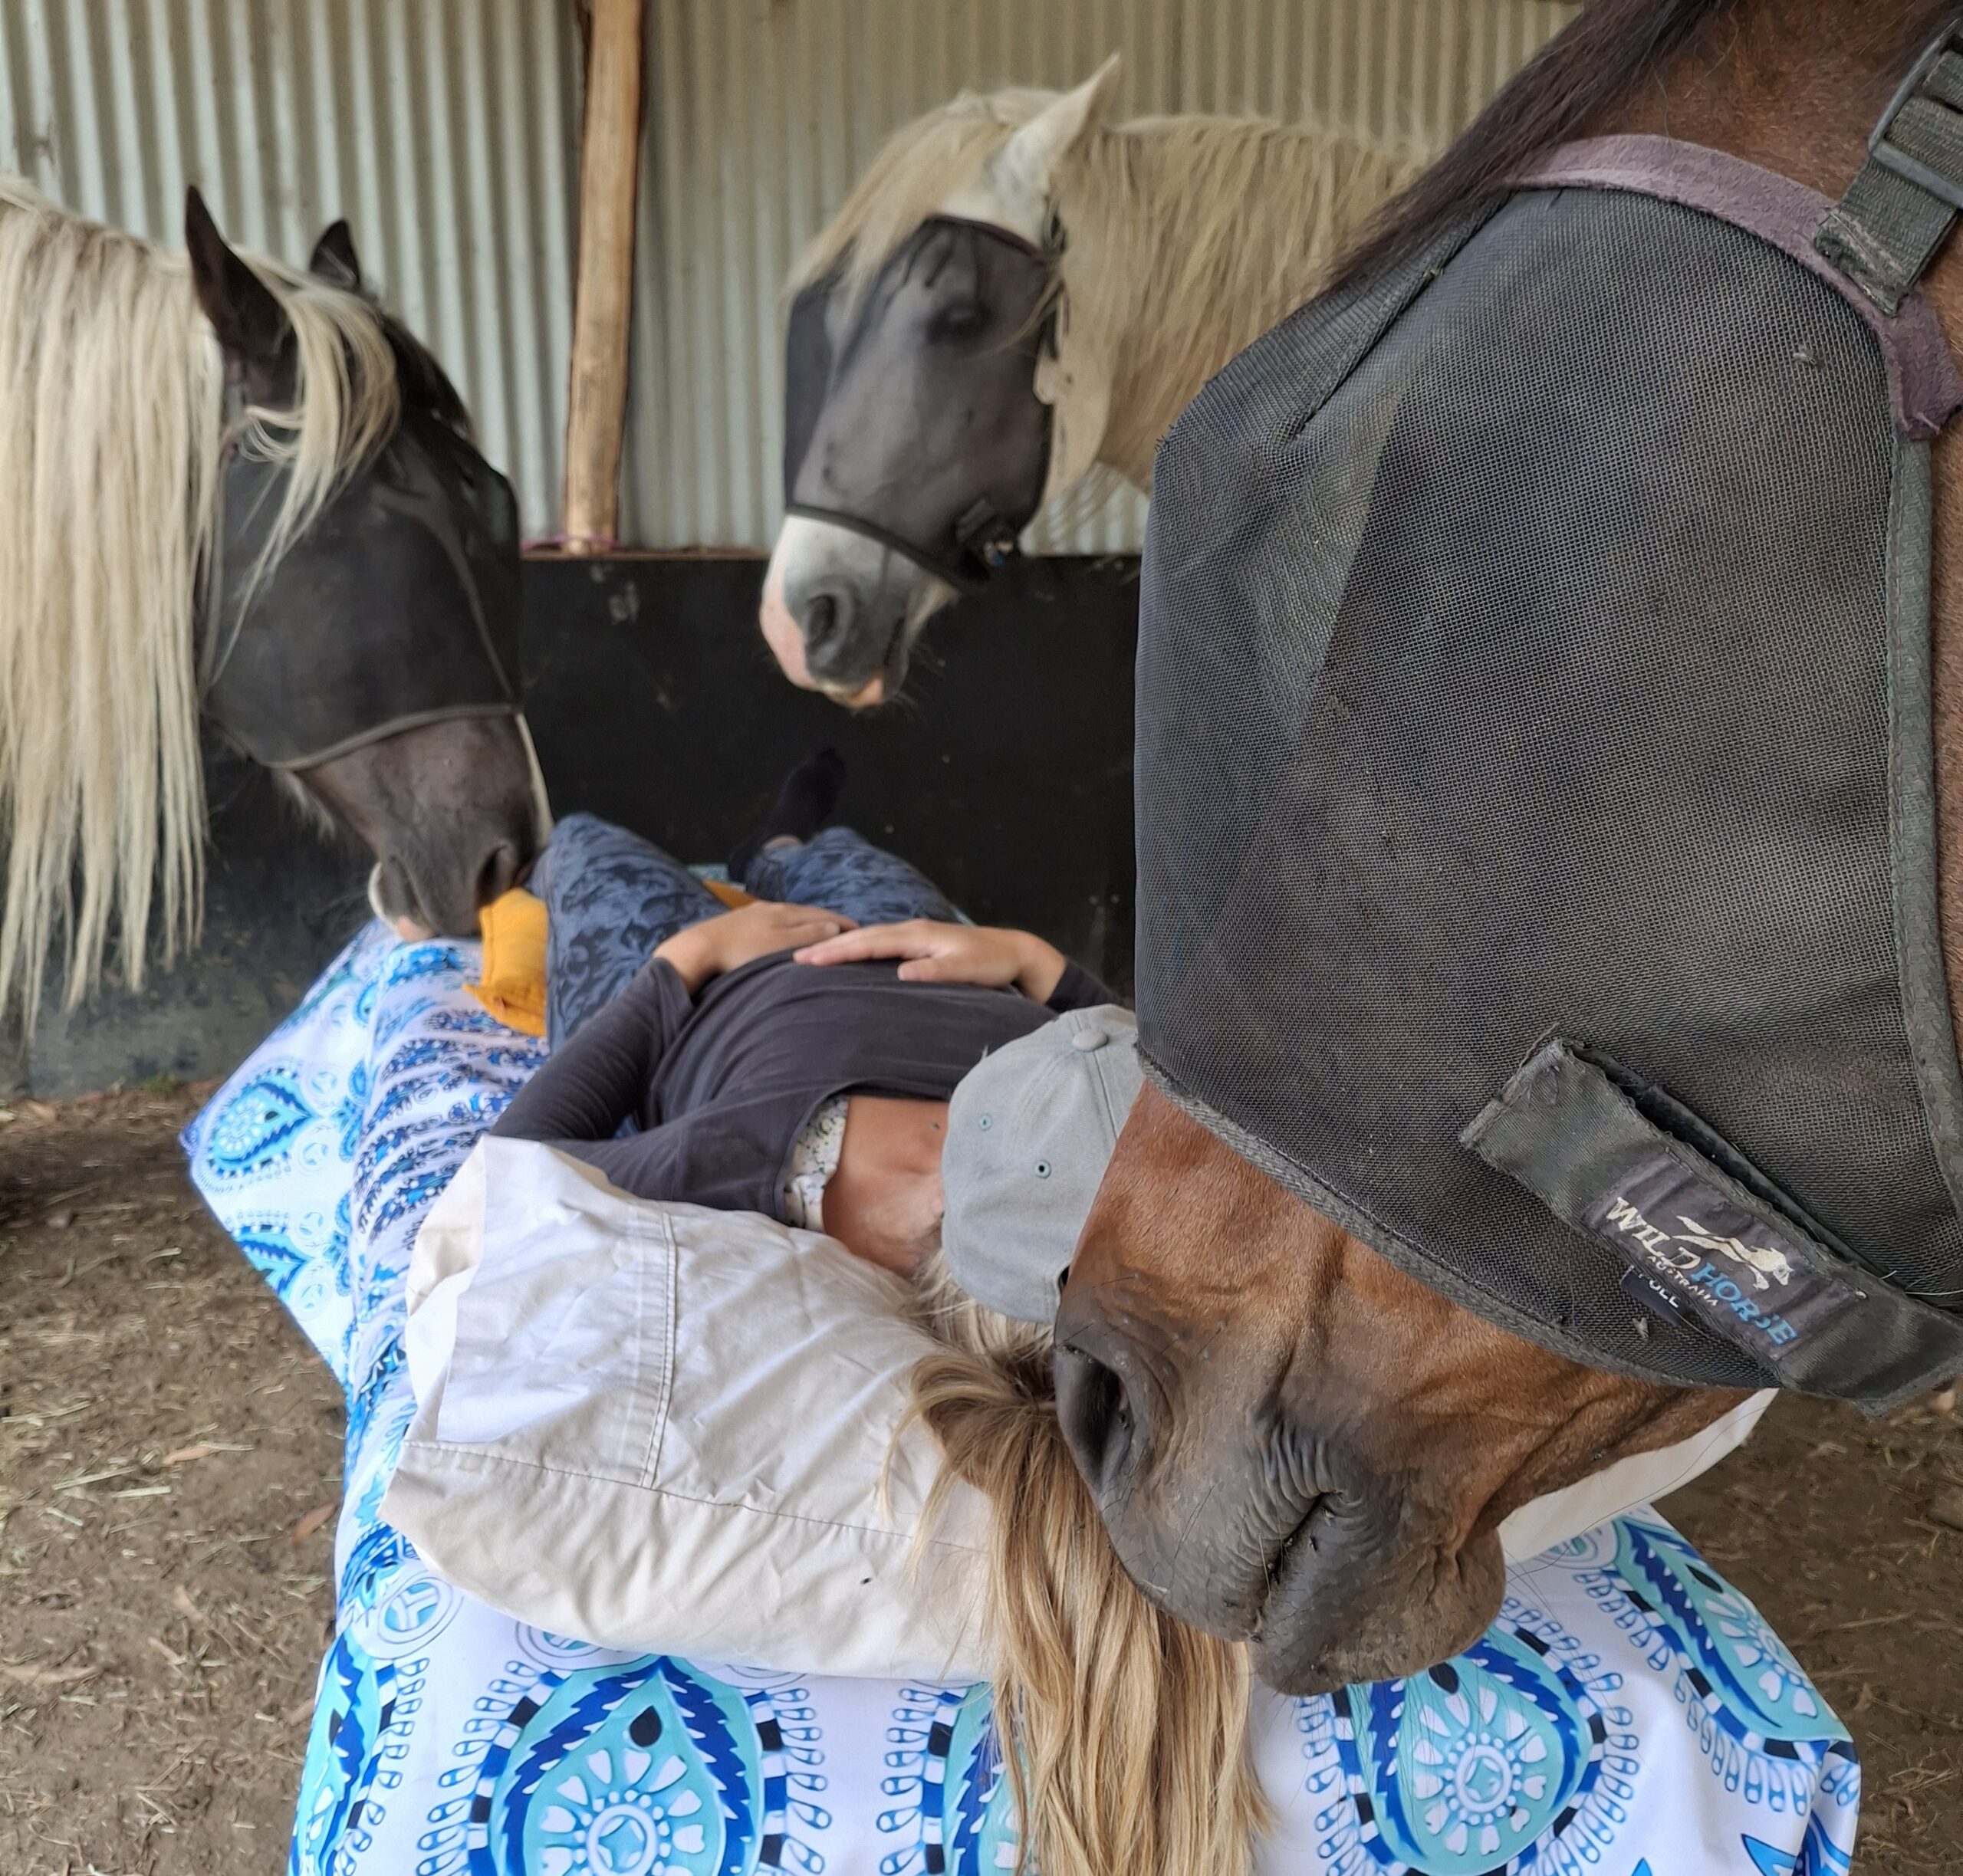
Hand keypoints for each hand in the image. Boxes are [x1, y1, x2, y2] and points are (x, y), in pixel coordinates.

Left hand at [655, 900, 856, 994]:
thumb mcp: (780, 945)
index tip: (860, 931)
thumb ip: (809, 935)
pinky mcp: (737, 924)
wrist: (697, 950)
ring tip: (818, 935)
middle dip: (827, 921)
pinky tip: (783, 937)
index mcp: (785, 911)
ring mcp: (753, 914)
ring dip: (806, 925)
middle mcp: (771, 907)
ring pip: (788, 917)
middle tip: (845, 932)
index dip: (843, 923)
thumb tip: (835, 927)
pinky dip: (787, 929)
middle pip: (806, 912)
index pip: (823, 914)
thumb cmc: (741, 952)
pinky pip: (772, 924)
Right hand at [793, 919, 1067, 1001]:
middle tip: (795, 958)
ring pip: (869, 938)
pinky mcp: (919, 942)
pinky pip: (880, 943)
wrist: (1014, 952)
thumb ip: (936, 973)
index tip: (809, 960)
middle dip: (828, 947)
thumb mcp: (967, 970)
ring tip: (812, 956)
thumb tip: (900, 975)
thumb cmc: (992, 964)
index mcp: (917, 935)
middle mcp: (911, 930)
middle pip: (862, 936)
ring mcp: (915, 934)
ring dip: (840, 946)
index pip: (869, 943)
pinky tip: (848, 955)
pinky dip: (859, 947)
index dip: (838, 952)